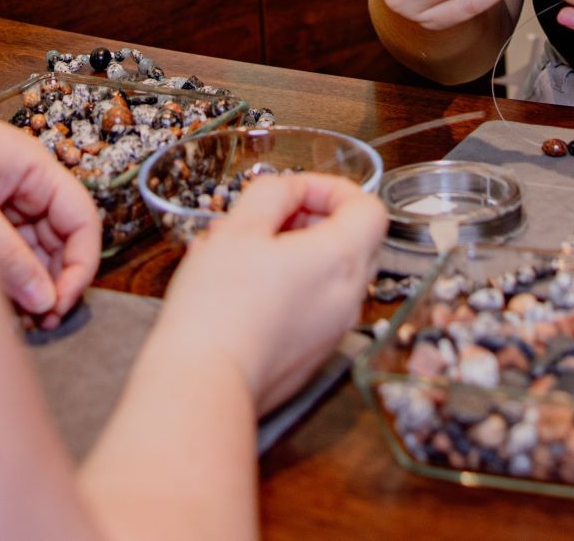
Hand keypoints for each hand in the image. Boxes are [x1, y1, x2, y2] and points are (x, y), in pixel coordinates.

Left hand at [0, 103, 100, 329]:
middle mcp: (24, 183)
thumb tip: (43, 300)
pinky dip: (6, 276)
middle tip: (39, 323)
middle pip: (60, 238)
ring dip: (30, 283)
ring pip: (33, 248)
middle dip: (55, 279)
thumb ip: (8, 257)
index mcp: (33, 168)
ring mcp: (1, 199)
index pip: (81, 218)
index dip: (81, 263)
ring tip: (18, 318)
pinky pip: (6, 250)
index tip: (61, 303)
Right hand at [153, 172, 387, 414]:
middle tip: (266, 220)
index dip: (331, 188)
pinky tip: (243, 291)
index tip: (292, 191)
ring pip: (331, 275)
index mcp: (341, 259)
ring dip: (296, 254)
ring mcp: (335, 330)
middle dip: (312, 220)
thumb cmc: (219, 306)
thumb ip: (273, 194)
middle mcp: (350, 297)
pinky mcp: (313, 355)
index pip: (368, 207)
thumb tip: (288, 190)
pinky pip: (315, 308)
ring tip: (243, 254)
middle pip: (354, 241)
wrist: (205, 385)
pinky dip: (291, 289)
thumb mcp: (239, 227)